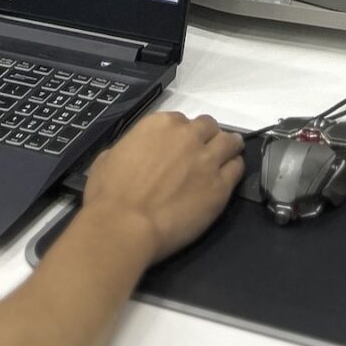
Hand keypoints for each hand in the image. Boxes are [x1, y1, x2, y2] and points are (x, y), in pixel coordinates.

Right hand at [80, 111, 243, 266]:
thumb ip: (131, 148)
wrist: (124, 225)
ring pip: (230, 142)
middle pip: (209, 127)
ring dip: (229, 147)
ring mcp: (207, 160)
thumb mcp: (109, 158)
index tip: (180, 147)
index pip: (182, 120)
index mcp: (160, 124)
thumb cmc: (108, 195)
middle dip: (207, 137)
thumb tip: (135, 154)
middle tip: (204, 152)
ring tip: (228, 156)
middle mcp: (188, 136)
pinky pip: (237, 169)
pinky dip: (234, 169)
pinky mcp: (220, 186)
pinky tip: (230, 176)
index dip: (183, 135)